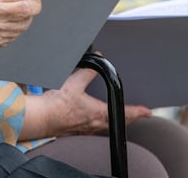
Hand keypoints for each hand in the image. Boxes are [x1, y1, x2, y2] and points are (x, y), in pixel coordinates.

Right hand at [21, 68, 150, 139]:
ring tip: (116, 115)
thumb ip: (88, 71)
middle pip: (117, 122)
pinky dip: (98, 121)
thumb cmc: (56, 104)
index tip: (147, 112)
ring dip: (112, 120)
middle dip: (128, 118)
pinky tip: (92, 117)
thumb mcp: (74, 82)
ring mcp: (84, 128)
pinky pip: (92, 126)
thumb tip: (99, 58)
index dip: (138, 112)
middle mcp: (94, 123)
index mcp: (98, 113)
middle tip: (136, 114)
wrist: (39, 118)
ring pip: (105, 125)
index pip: (124, 114)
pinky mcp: (74, 130)